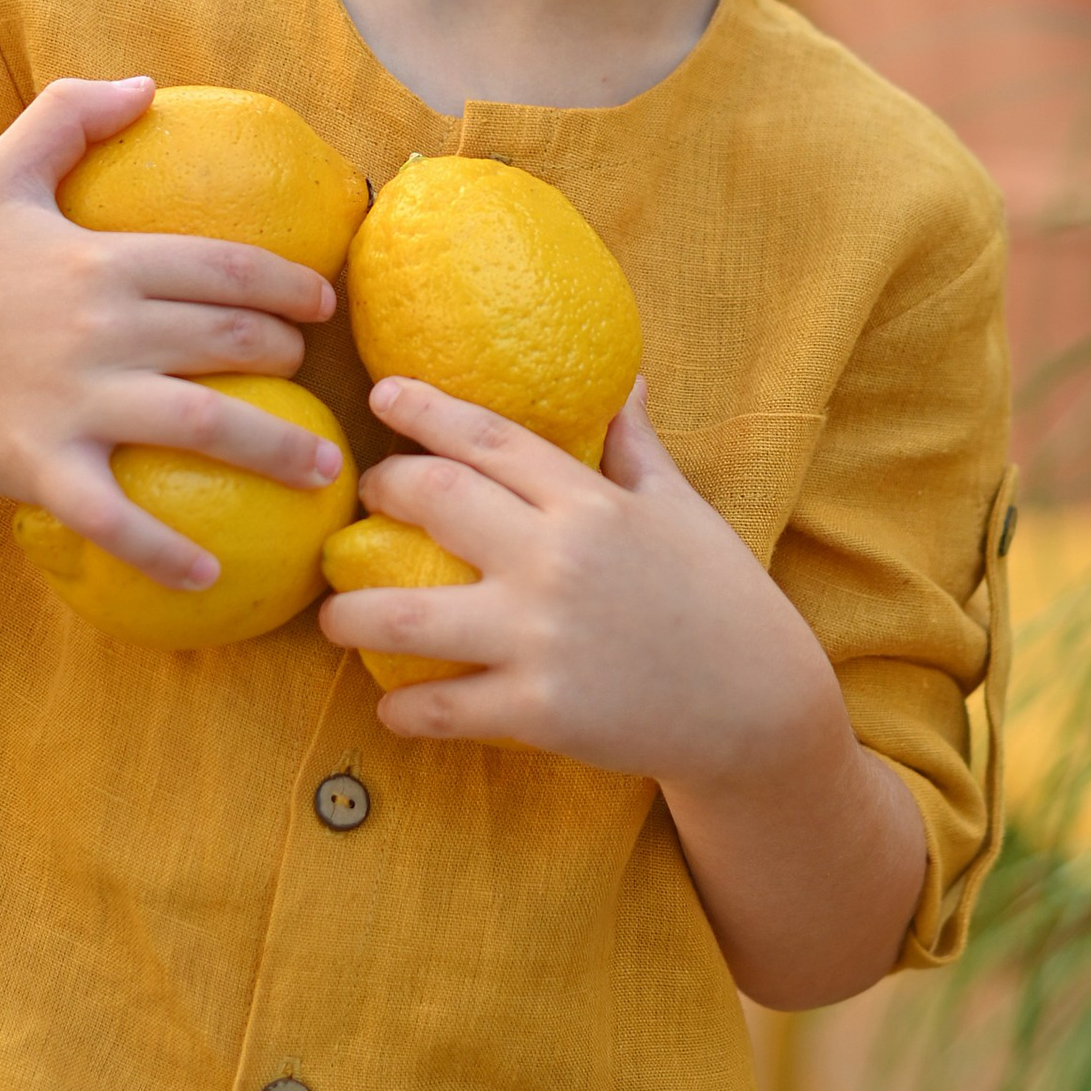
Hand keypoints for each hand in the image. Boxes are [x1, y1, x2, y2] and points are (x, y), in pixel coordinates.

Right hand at [0, 76, 341, 651]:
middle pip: (228, 340)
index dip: (286, 284)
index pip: (223, 265)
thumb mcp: (0, 178)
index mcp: (102, 259)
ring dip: (276, 451)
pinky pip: (114, 517)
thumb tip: (145, 84)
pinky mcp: (42, 466)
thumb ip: (66, 116)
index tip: (322, 307)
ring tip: (324, 474)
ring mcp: (73, 399)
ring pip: (201, 424)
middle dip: (289, 359)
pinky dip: (164, 553)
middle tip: (319, 381)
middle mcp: (100, 327)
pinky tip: (212, 579)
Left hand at [317, 374, 928, 1006]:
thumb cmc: (721, 599)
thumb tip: (626, 380)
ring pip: (407, 615)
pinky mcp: (538, 710)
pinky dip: (402, 707)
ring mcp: (541, 636)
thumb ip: (635, 448)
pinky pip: (441, 706)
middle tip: (362, 503)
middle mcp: (555, 559)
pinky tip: (388, 703)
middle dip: (380, 494)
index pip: (488, 439)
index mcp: (589, 503)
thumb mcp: (682, 510)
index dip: (426, 411)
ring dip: (351, 613)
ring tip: (333, 616)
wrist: (757, 708)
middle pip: (432, 501)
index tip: (383, 396)